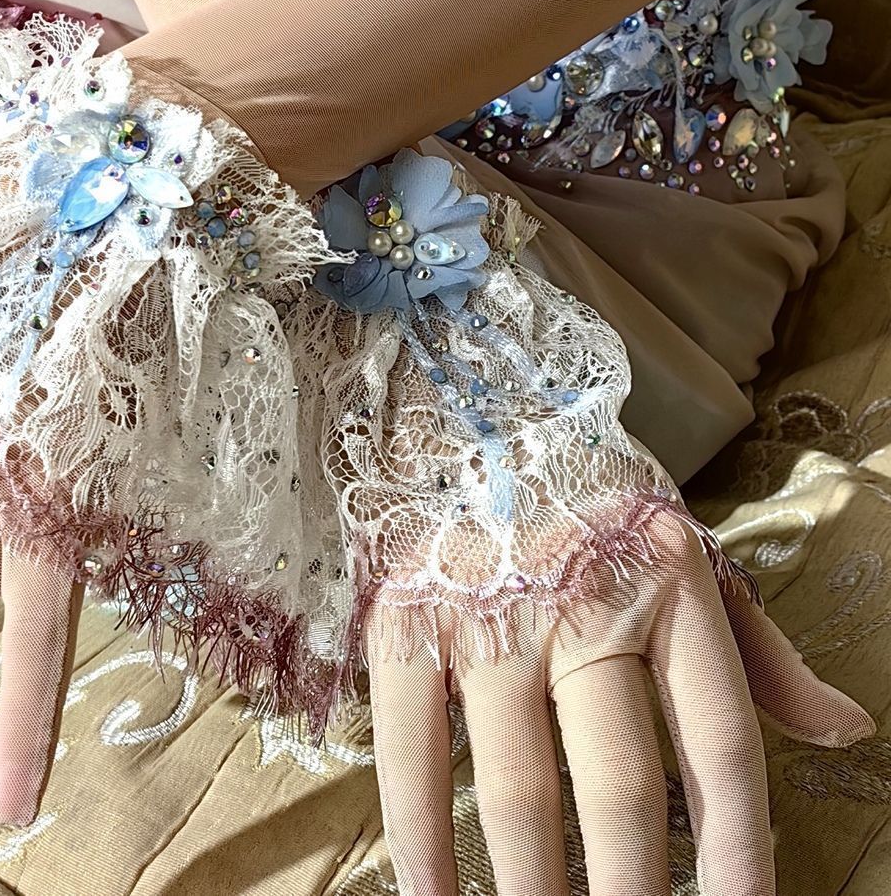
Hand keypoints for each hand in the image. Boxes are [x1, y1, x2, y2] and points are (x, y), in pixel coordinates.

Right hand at [362, 506, 875, 895]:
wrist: (468, 405)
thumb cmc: (588, 493)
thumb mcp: (686, 547)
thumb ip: (760, 647)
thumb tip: (849, 732)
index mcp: (668, 582)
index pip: (720, 742)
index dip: (741, 849)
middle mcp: (580, 603)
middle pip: (620, 786)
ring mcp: (486, 617)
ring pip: (518, 789)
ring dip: (534, 890)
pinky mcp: (406, 623)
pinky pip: (412, 755)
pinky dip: (423, 845)